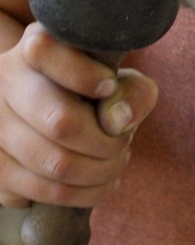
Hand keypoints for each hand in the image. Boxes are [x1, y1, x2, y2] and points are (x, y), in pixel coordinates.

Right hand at [0, 23, 157, 208]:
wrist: (58, 117)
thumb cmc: (96, 96)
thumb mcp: (122, 81)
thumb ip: (132, 92)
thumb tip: (116, 122)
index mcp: (33, 50)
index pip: (46, 52)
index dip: (86, 75)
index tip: (109, 86)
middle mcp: (2, 84)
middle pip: (61, 123)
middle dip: (107, 144)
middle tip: (122, 144)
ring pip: (54, 165)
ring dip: (99, 173)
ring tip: (115, 164)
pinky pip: (42, 193)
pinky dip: (81, 195)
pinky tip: (96, 183)